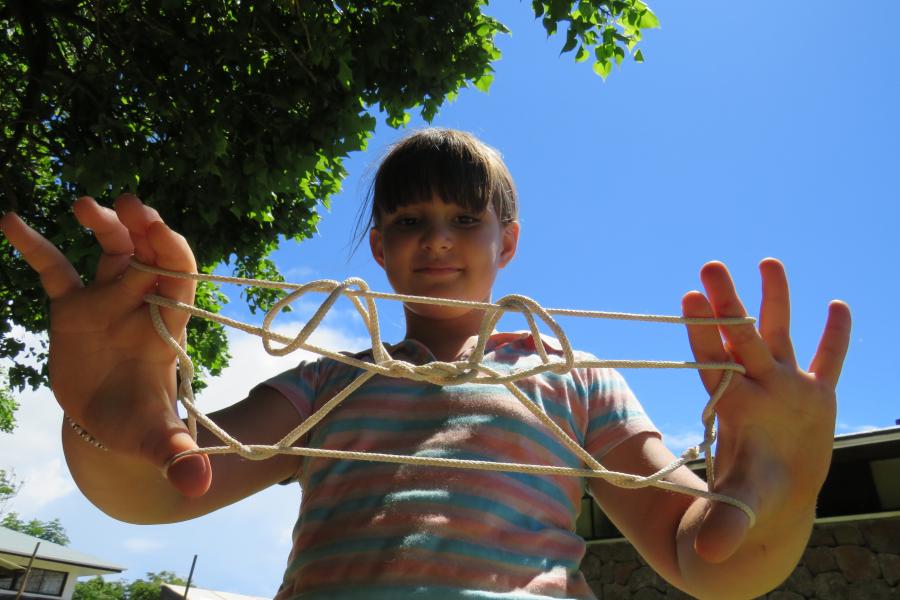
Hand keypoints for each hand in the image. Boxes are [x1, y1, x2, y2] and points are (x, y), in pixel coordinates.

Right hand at [0, 195, 210, 496]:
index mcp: (166, 325)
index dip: (171, 250)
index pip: (179, 275)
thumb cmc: (141, 425)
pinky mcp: (71, 309)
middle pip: (147, 253)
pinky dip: (35, 247)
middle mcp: (139, 304)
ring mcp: (105, 302)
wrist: (112, 426)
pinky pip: (53, 271)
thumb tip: (195, 485)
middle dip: (142, 227)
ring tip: (87, 205)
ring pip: (110, 253)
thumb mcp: (156, 441)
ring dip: (103, 226)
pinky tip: (11, 220)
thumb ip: (175, 456)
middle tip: (129, 205)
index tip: (156, 230)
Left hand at [681, 259, 850, 562]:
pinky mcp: (818, 395)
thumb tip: (709, 555)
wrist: (776, 496)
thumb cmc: (751, 496)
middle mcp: (757, 386)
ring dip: (776, 300)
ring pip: (780, 334)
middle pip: (740, 337)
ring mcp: (787, 386)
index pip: (712, 361)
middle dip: (728, 302)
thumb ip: (727, 523)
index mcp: (734, 404)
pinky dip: (835, 337)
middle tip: (711, 266)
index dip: (702, 331)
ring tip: (768, 261)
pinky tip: (837, 307)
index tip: (688, 297)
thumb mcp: (741, 509)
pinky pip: (829, 361)